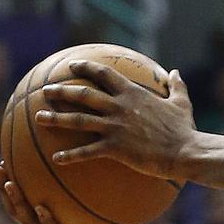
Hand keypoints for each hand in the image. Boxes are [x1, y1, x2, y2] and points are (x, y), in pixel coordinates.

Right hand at [0, 164, 127, 223]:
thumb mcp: (88, 212)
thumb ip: (82, 194)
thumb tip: (85, 165)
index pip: (19, 203)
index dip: (8, 186)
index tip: (2, 164)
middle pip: (15, 209)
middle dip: (4, 189)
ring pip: (28, 221)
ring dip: (18, 202)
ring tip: (10, 185)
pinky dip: (46, 220)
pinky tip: (41, 208)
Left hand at [37, 61, 196, 179]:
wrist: (185, 151)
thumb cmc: (184, 129)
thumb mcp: (182, 103)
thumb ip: (177, 86)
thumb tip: (175, 72)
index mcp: (133, 93)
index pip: (104, 74)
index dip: (86, 67)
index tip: (72, 65)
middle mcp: (119, 107)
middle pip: (83, 95)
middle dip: (61, 91)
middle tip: (45, 91)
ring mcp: (115, 127)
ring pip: (78, 120)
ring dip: (56, 118)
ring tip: (39, 117)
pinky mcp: (114, 148)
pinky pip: (87, 151)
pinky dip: (70, 155)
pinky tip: (56, 158)